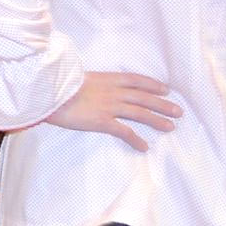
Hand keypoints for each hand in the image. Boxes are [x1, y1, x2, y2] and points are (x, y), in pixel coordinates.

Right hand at [43, 72, 181, 152]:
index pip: (136, 80)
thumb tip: (90, 88)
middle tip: (178, 111)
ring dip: (157, 120)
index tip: (165, 89)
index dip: (152, 84)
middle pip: (144, 97)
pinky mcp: (102, 121)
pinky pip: (124, 131)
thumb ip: (89, 83)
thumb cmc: (57, 85)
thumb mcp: (76, 78)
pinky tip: (144, 147)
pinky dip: (136, 139)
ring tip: (170, 127)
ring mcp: (109, 106)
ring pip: (140, 113)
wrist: (48, 92)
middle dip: (162, 104)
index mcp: (107, 78)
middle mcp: (112, 91)